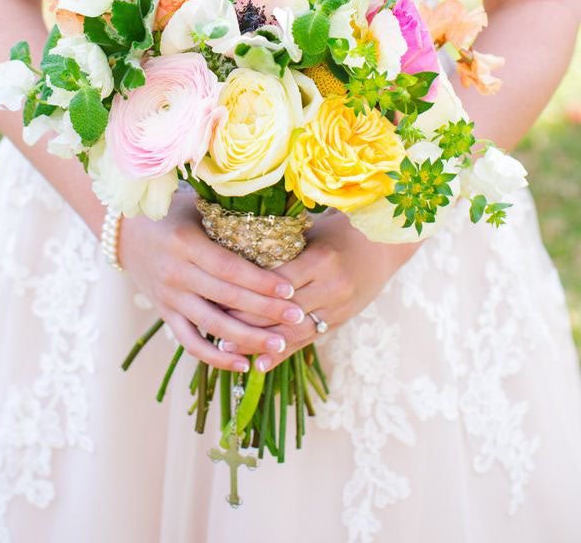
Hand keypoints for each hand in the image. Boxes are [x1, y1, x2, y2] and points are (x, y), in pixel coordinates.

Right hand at [117, 189, 307, 372]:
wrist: (125, 233)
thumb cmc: (171, 214)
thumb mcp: (196, 207)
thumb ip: (228, 219)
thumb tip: (275, 224)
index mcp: (185, 243)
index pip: (229, 267)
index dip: (259, 280)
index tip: (289, 288)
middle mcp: (175, 273)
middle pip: (226, 298)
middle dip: (265, 310)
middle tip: (298, 317)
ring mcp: (168, 297)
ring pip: (212, 325)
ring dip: (247, 338)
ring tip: (280, 344)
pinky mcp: (164, 314)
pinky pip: (190, 342)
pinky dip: (216, 357)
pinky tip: (243, 364)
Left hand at [219, 210, 421, 372]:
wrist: (383, 247)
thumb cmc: (339, 232)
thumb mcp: (311, 232)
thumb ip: (279, 245)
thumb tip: (233, 253)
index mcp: (321, 260)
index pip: (276, 282)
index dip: (246, 292)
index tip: (216, 294)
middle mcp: (331, 288)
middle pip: (281, 312)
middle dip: (246, 321)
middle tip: (211, 324)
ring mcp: (337, 309)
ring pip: (293, 333)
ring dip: (260, 343)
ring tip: (227, 349)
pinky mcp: (338, 322)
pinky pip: (307, 341)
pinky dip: (282, 353)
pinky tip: (259, 364)